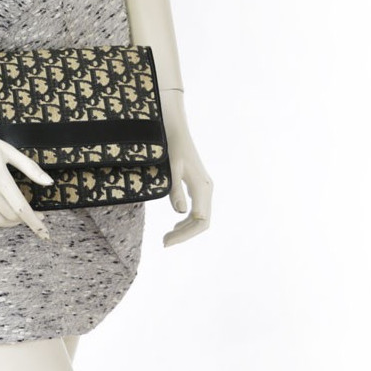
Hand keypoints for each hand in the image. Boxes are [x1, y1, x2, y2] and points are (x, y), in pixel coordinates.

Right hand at [0, 96, 55, 236]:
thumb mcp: (8, 151)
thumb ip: (30, 168)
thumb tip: (50, 183)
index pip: (21, 208)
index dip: (35, 222)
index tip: (45, 232)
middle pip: (11, 216)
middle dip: (26, 220)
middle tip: (36, 216)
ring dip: (12, 223)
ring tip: (20, 216)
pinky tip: (3, 213)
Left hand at [160, 98, 212, 246]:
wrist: (175, 128)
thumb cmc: (172, 146)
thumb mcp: (171, 169)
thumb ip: (175, 190)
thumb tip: (179, 213)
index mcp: (202, 187)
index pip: (200, 221)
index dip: (185, 235)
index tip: (167, 241)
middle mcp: (206, 189)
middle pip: (202, 222)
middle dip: (184, 235)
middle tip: (164, 242)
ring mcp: (204, 187)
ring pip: (201, 217)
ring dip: (186, 229)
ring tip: (168, 236)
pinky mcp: (198, 185)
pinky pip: (198, 209)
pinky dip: (187, 220)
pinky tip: (176, 223)